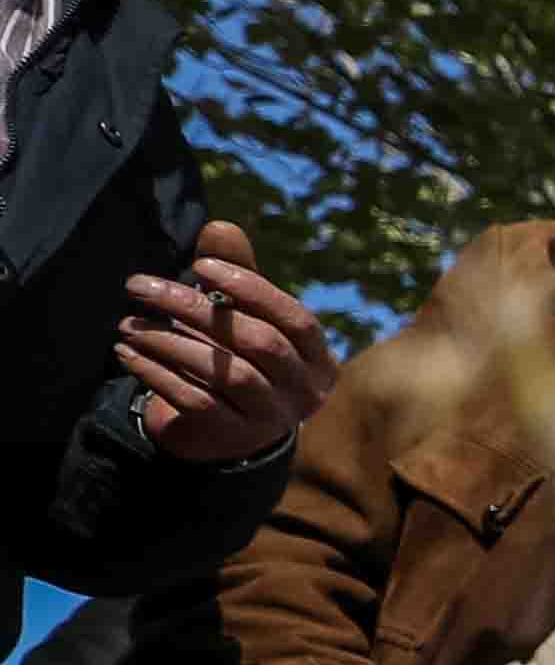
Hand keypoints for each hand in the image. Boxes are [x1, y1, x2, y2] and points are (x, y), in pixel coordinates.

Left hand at [112, 224, 337, 468]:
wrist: (224, 429)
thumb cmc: (238, 357)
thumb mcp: (244, 315)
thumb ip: (237, 272)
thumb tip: (220, 227)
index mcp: (318, 358)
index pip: (295, 319)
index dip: (252, 289)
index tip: (199, 266)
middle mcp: (304, 392)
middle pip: (258, 343)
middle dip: (195, 308)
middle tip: (139, 286)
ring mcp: (272, 419)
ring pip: (227, 373)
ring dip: (170, 342)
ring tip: (127, 324)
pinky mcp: (233, 437)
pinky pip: (195, 401)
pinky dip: (157, 374)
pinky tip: (127, 354)